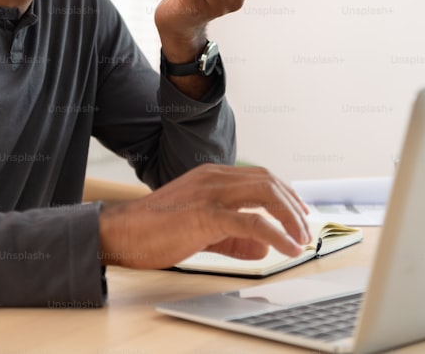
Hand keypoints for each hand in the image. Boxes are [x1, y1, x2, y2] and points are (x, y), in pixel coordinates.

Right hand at [98, 164, 310, 268]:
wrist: (121, 233)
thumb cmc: (154, 230)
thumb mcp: (201, 231)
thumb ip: (234, 238)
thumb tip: (263, 247)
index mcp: (210, 176)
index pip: (258, 176)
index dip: (284, 193)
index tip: (298, 213)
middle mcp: (213, 178)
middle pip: (268, 181)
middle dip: (293, 205)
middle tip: (303, 229)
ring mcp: (210, 194)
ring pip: (265, 194)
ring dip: (289, 217)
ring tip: (300, 239)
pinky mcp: (206, 215)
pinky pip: (252, 221)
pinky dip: (277, 234)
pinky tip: (287, 248)